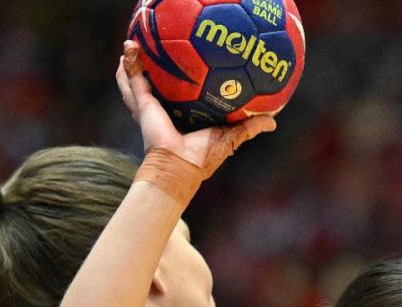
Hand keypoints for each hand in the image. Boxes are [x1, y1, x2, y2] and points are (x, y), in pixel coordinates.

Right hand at [116, 42, 275, 176]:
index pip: (179, 98)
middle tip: (154, 50)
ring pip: (136, 82)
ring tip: (132, 44)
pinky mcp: (143, 104)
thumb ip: (249, 127)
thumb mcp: (231, 137)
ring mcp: (150, 107)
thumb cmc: (204, 157)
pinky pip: (132, 80)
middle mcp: (164, 111)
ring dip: (131, 64)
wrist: (180, 167)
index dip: (179, 84)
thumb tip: (272, 122)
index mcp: (183, 117)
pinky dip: (129, 65)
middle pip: (154, 88)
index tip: (184, 65)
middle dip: (150, 71)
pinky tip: (129, 47)